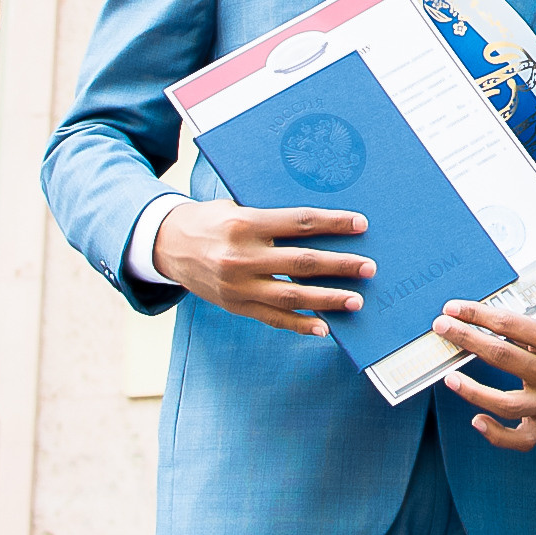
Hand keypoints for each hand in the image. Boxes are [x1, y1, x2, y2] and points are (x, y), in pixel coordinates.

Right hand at [152, 198, 372, 334]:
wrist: (167, 244)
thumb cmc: (211, 219)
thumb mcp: (237, 207)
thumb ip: (272, 218)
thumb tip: (319, 223)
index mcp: (245, 223)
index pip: (299, 223)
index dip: (332, 223)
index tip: (361, 225)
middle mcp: (242, 257)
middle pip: (301, 262)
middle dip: (339, 266)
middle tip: (369, 267)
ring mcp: (238, 286)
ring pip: (291, 296)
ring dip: (327, 300)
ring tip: (356, 301)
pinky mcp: (235, 305)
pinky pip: (272, 318)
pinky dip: (300, 325)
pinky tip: (324, 327)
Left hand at [431, 302, 535, 452]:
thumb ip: (520, 323)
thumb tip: (473, 319)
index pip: (509, 325)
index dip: (477, 315)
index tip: (453, 308)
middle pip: (503, 357)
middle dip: (467, 339)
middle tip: (442, 327)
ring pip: (507, 404)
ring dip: (473, 390)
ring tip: (449, 377)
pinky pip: (522, 439)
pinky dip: (497, 434)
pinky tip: (476, 420)